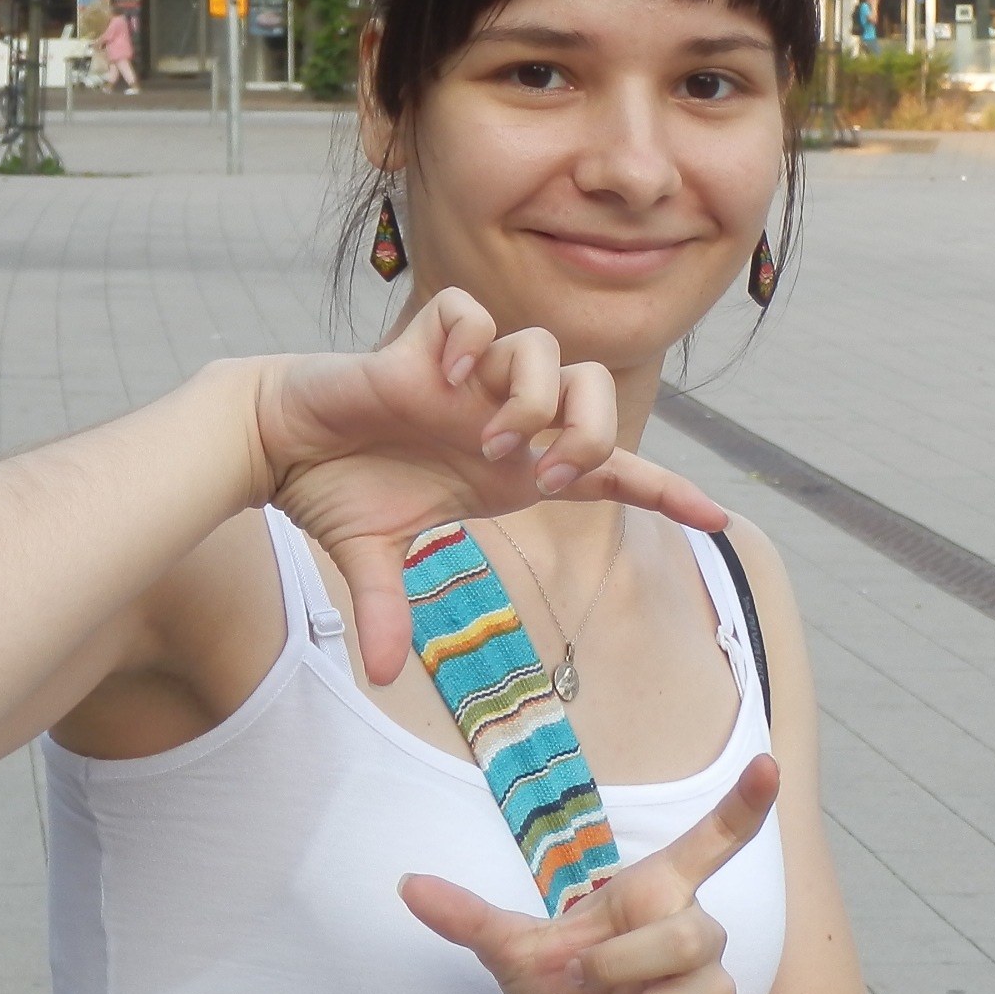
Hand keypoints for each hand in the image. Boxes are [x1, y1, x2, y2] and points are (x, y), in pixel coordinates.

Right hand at [255, 287, 725, 682]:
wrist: (278, 441)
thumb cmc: (334, 489)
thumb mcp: (369, 556)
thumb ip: (387, 609)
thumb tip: (380, 676)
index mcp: (509, 466)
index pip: (608, 469)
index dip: (662, 489)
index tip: (716, 517)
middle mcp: (500, 415)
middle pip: (597, 394)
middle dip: (590, 436)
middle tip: (543, 477)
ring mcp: (467, 375)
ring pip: (546, 351)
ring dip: (532, 400)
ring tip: (487, 440)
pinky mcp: (426, 342)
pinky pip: (472, 317)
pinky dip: (468, 343)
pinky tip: (441, 379)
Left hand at [401, 754, 778, 993]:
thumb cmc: (564, 992)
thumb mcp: (514, 953)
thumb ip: (469, 917)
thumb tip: (405, 884)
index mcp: (655, 890)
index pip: (713, 840)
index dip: (743, 804)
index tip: (769, 760)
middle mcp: (698, 930)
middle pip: (680, 938)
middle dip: (612, 973)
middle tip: (585, 986)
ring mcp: (719, 988)